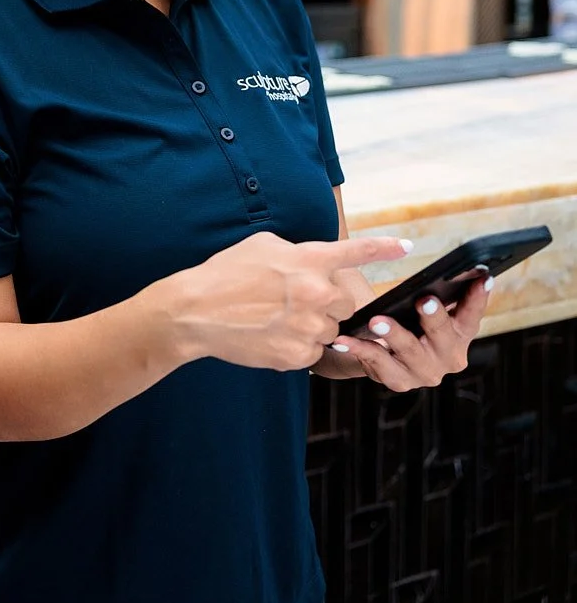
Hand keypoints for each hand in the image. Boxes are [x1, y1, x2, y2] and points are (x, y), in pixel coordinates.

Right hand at [170, 232, 414, 372]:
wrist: (195, 311)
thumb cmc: (226, 273)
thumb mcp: (264, 245)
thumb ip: (299, 253)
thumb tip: (316, 265)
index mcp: (308, 260)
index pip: (355, 253)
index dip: (384, 248)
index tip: (407, 247)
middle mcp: (315, 292)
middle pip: (345, 303)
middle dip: (326, 302)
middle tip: (294, 300)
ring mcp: (308, 327)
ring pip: (331, 330)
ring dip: (313, 326)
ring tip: (276, 318)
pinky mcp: (298, 356)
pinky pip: (315, 352)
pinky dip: (299, 346)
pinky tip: (271, 335)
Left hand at [325, 274, 493, 389]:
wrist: (383, 353)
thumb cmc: (411, 319)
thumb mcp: (426, 304)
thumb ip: (438, 290)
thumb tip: (447, 261)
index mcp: (460, 334)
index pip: (473, 315)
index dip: (479, 297)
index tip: (482, 276)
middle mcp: (448, 357)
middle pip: (443, 336)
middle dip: (434, 318)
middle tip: (424, 300)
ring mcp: (424, 372)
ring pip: (409, 352)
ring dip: (393, 334)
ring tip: (376, 320)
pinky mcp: (398, 381)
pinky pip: (377, 362)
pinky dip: (359, 348)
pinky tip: (344, 339)